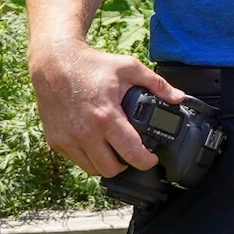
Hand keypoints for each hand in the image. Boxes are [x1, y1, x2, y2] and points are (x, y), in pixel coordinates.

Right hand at [30, 40, 181, 177]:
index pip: (130, 153)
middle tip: (133, 154)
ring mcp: (68, 139)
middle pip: (111, 169)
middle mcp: (85, 132)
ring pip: (92, 170)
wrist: (55, 63)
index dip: (146, 161)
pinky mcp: (55, 141)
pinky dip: (88, 158)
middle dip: (127, 165)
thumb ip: (157, 84)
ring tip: (115, 151)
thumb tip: (178, 97)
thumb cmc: (92, 65)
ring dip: (106, 165)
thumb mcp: (129, 68)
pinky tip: (97, 144)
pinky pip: (76, 161)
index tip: (152, 159)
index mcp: (106, 117)